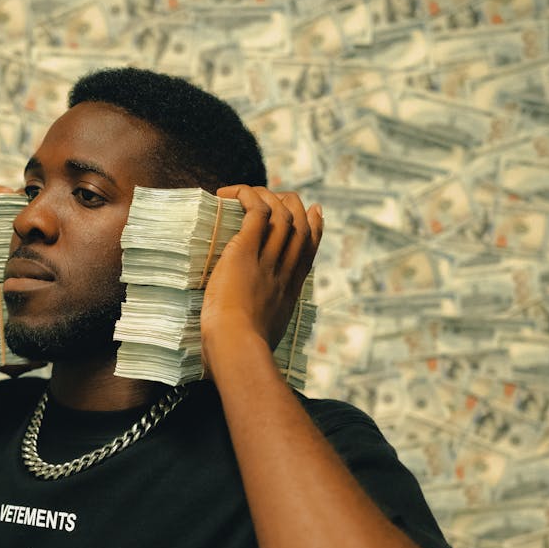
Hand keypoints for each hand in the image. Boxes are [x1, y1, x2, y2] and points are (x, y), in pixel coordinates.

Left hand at [200, 186, 322, 375]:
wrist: (237, 347)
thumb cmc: (239, 354)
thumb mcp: (259, 342)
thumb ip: (258, 334)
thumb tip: (241, 344)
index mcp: (288, 294)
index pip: (307, 253)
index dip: (314, 229)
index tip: (316, 212)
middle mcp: (282, 273)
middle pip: (300, 227)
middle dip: (294, 205)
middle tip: (278, 196)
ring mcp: (266, 261)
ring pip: (281, 214)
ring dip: (267, 197)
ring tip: (247, 193)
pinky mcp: (245, 252)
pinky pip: (255, 212)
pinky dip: (247, 197)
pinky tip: (232, 194)